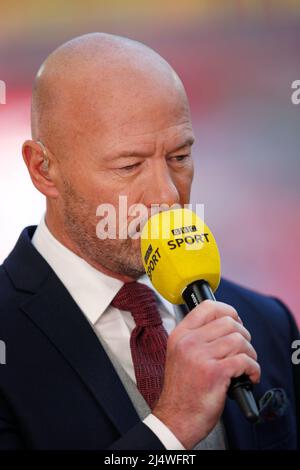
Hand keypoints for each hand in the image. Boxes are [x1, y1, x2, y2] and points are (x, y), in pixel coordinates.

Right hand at [153, 300, 259, 448]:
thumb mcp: (180, 355)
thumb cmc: (182, 390)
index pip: (208, 306)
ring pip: (239, 340)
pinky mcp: (214, 373)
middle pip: (229, 322)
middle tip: (242, 349)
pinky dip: (253, 369)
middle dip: (243, 335)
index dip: (228, 311)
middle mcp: (188, 342)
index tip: (236, 321)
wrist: (175, 419)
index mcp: (180, 335)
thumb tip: (227, 325)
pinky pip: (245, 360)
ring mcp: (200, 356)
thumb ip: (197, 338)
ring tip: (246, 365)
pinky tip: (249, 376)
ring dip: (250, 353)